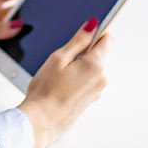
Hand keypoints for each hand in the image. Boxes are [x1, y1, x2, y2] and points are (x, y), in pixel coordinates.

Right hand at [18, 19, 111, 147]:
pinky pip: (87, 81)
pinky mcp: (91, 99)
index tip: (82, 35)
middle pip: (97, 54)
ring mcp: (97, 91)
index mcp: (95, 65)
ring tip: (58, 77)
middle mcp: (101, 78)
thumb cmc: (45, 92)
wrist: (41, 122)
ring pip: (91, 68)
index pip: (107, 38)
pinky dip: (77, 79)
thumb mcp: (58, 58)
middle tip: (61, 61)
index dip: (95, 33)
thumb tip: (92, 26)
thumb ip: (78, 41)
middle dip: (82, 53)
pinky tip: (61, 86)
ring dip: (78, 67)